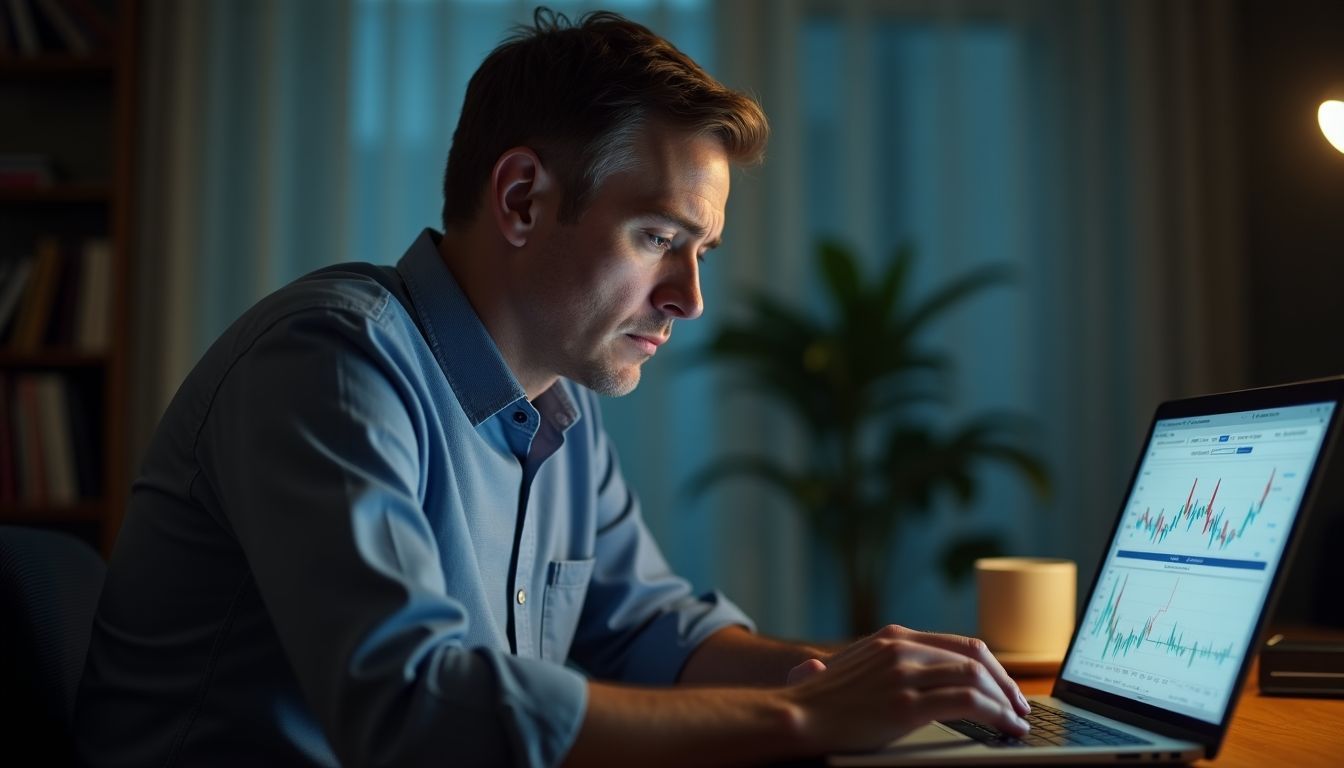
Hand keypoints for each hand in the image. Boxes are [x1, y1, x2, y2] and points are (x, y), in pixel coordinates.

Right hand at [782, 625, 1030, 753]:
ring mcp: (905, 674)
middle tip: (1019, 707)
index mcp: (892, 637)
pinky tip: (1006, 728)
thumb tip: (824, 663)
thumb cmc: (814, 702)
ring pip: (976, 679)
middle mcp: (902, 648)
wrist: (795, 718)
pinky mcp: (908, 704)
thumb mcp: (841, 670)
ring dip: (1006, 702)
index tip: (1005, 688)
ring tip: (1017, 722)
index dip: (991, 667)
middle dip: (1005, 683)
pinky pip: (969, 703)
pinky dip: (997, 715)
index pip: (959, 645)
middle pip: (975, 657)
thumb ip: (856, 664)